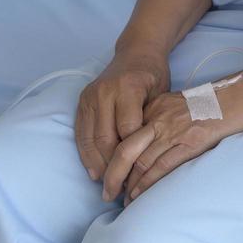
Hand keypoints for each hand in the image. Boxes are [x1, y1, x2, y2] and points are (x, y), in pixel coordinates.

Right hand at [74, 48, 169, 190]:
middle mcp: (105, 92)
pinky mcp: (82, 101)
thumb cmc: (154, 75)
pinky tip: (94, 171)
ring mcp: (90, 96)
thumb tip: (147, 159)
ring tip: (106, 186)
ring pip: (90, 139)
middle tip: (120, 190)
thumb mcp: (161, 95)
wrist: (137, 52)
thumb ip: (152, 122)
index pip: (128, 132)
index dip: (132, 158)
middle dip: (113, 167)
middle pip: (106, 139)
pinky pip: (80, 133)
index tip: (138, 178)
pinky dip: (86, 154)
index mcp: (128, 88)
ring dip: (97, 165)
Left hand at [108, 88, 235, 202]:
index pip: (124, 135)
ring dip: (129, 185)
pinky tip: (139, 194)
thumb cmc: (203, 104)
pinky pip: (162, 168)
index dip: (112, 157)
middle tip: (106, 191)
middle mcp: (159, 120)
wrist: (231, 101)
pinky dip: (147, 183)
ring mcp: (173, 133)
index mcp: (153, 108)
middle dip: (113, 174)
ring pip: (142, 163)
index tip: (107, 172)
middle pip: (126, 150)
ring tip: (122, 199)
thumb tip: (139, 138)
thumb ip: (155, 117)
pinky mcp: (189, 145)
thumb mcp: (173, 101)